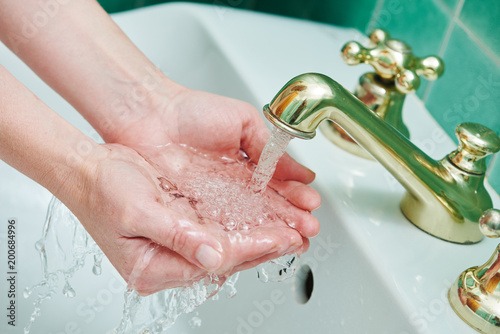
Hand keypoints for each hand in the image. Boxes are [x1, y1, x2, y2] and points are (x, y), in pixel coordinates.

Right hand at [71, 142, 313, 294]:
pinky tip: (265, 217)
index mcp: (155, 266)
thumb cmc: (102, 190)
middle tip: (300, 236)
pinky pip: (220, 229)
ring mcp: (177, 245)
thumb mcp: (137, 212)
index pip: (218, 260)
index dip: (254, 248)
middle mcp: (169, 260)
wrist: (87, 170)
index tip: (284, 238)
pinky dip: (244, 223)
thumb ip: (177, 237)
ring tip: (292, 229)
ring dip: (261, 235)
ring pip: (229, 244)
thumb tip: (213, 256)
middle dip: (266, 246)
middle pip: (228, 257)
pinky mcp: (182, 229)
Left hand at [105, 84, 320, 237]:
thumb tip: (300, 170)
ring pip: (248, 223)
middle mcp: (233, 188)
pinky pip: (219, 228)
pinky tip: (257, 243)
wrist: (150, 115)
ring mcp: (214, 203)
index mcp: (248, 166)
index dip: (295, 197)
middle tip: (309, 230)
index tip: (312, 205)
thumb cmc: (193, 112)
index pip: (278, 187)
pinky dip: (239, 237)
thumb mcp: (243, 121)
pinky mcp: (193, 214)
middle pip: (267, 210)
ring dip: (271, 233)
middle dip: (290, 221)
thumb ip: (269, 147)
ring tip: (292, 241)